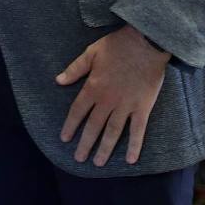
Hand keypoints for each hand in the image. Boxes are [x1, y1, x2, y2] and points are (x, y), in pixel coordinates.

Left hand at [56, 24, 170, 165]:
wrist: (146, 42)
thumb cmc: (118, 45)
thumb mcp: (91, 53)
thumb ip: (75, 69)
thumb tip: (58, 80)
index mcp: (93, 87)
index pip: (78, 111)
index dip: (70, 125)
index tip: (64, 138)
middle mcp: (107, 100)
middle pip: (93, 126)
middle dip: (85, 143)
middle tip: (79, 159)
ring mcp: (126, 105)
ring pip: (113, 132)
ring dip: (105, 149)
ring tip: (98, 162)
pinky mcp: (143, 107)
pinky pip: (138, 130)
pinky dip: (135, 145)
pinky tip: (131, 160)